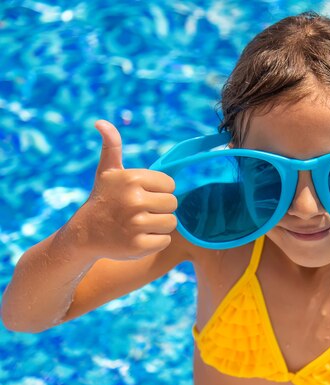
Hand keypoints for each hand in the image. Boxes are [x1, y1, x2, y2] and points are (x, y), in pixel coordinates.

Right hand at [76, 120, 177, 259]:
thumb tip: (101, 122)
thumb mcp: (107, 171)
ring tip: (139, 224)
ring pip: (171, 223)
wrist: (85, 234)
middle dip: (160, 208)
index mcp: (132, 179)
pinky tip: (138, 238)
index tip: (141, 195)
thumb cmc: (103, 199)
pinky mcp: (138, 246)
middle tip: (139, 211)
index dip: (159, 191)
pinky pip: (165, 241)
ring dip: (159, 225)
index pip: (170, 185)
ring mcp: (136, 224)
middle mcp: (134, 200)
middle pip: (173, 204)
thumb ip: (112, 146)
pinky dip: (155, 241)